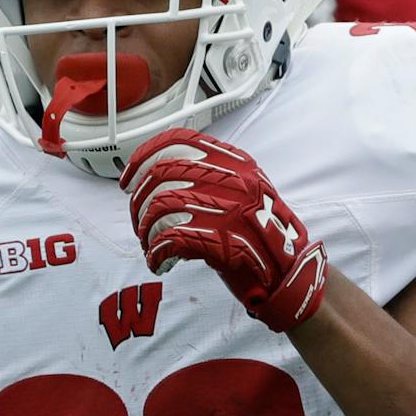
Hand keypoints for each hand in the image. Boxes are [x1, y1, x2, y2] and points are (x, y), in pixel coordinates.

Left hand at [121, 128, 327, 332]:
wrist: (288, 274)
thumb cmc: (257, 235)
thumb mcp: (240, 192)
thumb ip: (206, 176)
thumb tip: (150, 172)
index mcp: (236, 163)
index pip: (179, 141)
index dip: (143, 157)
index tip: (127, 179)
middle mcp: (233, 180)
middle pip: (161, 174)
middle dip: (138, 202)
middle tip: (138, 222)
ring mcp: (228, 208)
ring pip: (159, 206)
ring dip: (145, 230)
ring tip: (150, 245)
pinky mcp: (221, 240)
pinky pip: (169, 238)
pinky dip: (156, 252)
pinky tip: (159, 262)